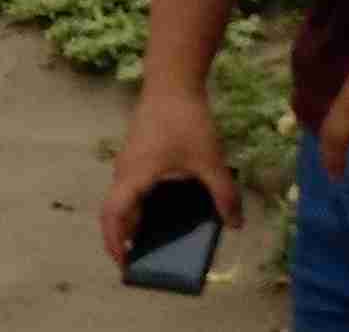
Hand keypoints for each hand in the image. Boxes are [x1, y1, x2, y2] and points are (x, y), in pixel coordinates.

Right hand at [99, 87, 241, 270]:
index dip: (114, 243)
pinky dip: (139, 205)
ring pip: (123, 198)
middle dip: (123, 238)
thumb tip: (235, 224)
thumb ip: (223, 194)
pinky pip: (132, 187)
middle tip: (142, 260)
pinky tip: (164, 208)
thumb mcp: (210, 161)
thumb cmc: (185, 121)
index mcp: (134, 177)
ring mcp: (128, 161)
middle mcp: (125, 171)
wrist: (172, 82)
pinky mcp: (137, 154)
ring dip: (132, 220)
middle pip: (115, 211)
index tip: (124, 265)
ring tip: (153, 240)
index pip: (113, 215)